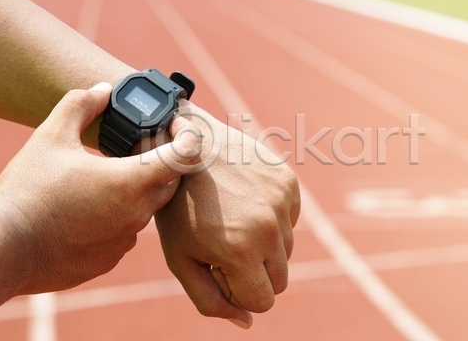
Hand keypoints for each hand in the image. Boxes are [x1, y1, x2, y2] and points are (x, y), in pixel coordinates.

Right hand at [0, 83, 201, 294]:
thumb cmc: (28, 192)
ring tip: (106, 178)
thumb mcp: (50, 136)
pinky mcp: (109, 259)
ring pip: (147, 209)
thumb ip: (81, 105)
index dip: (188, 136)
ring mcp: (124, 240)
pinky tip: (90, 210)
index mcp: (132, 182)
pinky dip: (118, 218)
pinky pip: (125, 233)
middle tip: (139, 149)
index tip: (175, 127)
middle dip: (162, 162)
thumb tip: (102, 90)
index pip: (186, 156)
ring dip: (137, 191)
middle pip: (170, 182)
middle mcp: (137, 213)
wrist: (4, 249)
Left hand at [155, 102, 300, 328]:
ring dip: (265, 246)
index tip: (217, 268)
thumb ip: (211, 301)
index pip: (263, 301)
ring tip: (233, 220)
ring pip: (287, 251)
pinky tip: (245, 201)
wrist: (183, 145)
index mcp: (241, 250)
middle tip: (225, 246)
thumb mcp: (181, 259)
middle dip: (255, 273)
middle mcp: (270, 226)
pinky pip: (290, 221)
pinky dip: (272, 220)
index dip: (238, 290)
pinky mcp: (288, 182)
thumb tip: (248, 323)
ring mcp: (282, 200)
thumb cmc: (176, 206)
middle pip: (280, 279)